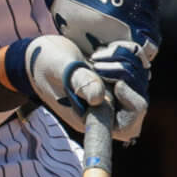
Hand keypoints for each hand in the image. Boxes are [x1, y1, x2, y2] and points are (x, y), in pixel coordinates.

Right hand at [17, 35, 146, 142]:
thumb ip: (79, 81)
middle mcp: (103, 110)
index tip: (118, 84)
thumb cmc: (45, 64)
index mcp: (91, 118)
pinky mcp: (112, 80)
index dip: (132, 104)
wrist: (38, 55)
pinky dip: (126, 57)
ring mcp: (109, 95)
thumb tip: (99, 97)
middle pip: (138, 105)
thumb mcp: (60, 69)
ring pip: (138, 85)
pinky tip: (105, 51)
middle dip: (130, 80)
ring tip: (98, 55)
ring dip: (126, 65)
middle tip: (104, 64)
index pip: (128, 125)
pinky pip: (134, 71)